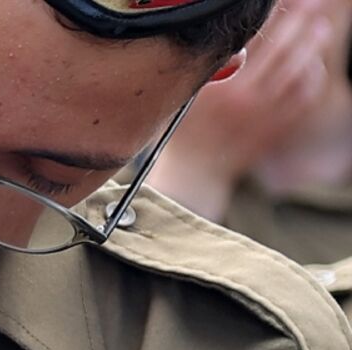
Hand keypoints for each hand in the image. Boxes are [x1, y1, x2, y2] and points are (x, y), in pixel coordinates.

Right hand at [146, 0, 332, 219]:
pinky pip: (304, 98)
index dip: (268, 17)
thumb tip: (236, 44)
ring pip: (300, 72)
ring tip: (322, 27)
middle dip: (300, 21)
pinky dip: (313, 78)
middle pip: (282, 50)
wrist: (195, 176)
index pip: (249, 41)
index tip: (278, 2)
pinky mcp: (277, 128)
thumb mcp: (184, 99)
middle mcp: (245, 99)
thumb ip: (208, 71)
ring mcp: (265, 114)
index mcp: (219, 88)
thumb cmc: (184, 135)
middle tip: (315, 1)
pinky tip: (315, 65)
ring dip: (313, 46)